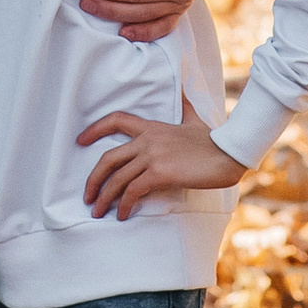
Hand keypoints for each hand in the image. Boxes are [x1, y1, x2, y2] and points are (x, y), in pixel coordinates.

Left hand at [79, 96, 246, 219]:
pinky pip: (133, 191)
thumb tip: (184, 92)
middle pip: (108, 158)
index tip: (80, 140)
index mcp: (152, 126)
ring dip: (104, 198)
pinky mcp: (160, 173)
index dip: (95, 129)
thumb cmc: (213, 140)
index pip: (116, 120)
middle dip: (93, 180)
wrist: (228, 154)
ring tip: (98, 212)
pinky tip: (122, 215)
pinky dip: (124, 205)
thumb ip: (185, 107)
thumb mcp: (195, 119)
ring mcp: (152, 156)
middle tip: (87, 196)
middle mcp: (147, 140)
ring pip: (117, 179)